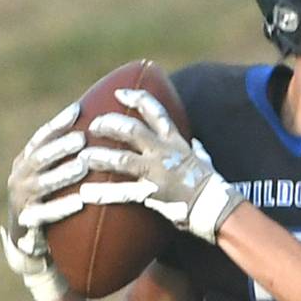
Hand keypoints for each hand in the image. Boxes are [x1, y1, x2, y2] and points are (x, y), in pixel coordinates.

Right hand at [2, 102, 87, 300]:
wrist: (27, 239)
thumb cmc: (45, 200)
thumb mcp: (48, 175)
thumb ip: (60, 155)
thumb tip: (89, 125)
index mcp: (24, 161)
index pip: (41, 137)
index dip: (58, 123)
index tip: (78, 110)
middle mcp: (19, 176)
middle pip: (40, 157)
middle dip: (61, 147)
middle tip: (82, 138)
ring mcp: (22, 198)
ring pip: (43, 183)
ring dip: (63, 174)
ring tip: (83, 166)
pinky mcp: (28, 220)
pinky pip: (46, 213)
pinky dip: (62, 207)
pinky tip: (79, 203)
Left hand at [82, 89, 243, 243]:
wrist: (218, 207)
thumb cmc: (214, 187)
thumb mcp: (207, 162)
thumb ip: (198, 152)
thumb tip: (198, 145)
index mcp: (176, 141)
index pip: (155, 112)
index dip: (136, 98)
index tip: (120, 92)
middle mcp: (163, 152)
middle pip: (130, 130)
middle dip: (108, 124)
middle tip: (93, 125)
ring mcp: (156, 172)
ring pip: (121, 158)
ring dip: (99, 156)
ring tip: (82, 157)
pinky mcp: (152, 193)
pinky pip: (123, 192)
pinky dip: (103, 193)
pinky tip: (86, 194)